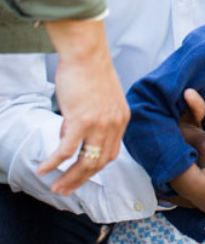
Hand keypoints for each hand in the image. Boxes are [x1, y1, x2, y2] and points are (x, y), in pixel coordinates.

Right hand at [37, 19, 129, 194]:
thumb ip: (88, 118)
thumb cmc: (89, 71)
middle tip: (66, 190)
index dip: (96, 167)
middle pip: (99, 162)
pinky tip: (43, 169)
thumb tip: (67, 135)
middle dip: (82, 180)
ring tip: (55, 187)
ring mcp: (99, 124)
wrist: (87, 53)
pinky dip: (54, 162)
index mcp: (121, 120)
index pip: (111, 152)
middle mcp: (114, 125)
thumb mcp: (98, 98)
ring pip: (85, 161)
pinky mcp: (81, 120)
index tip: (82, 176)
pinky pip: (66, 149)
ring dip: (69, 177)